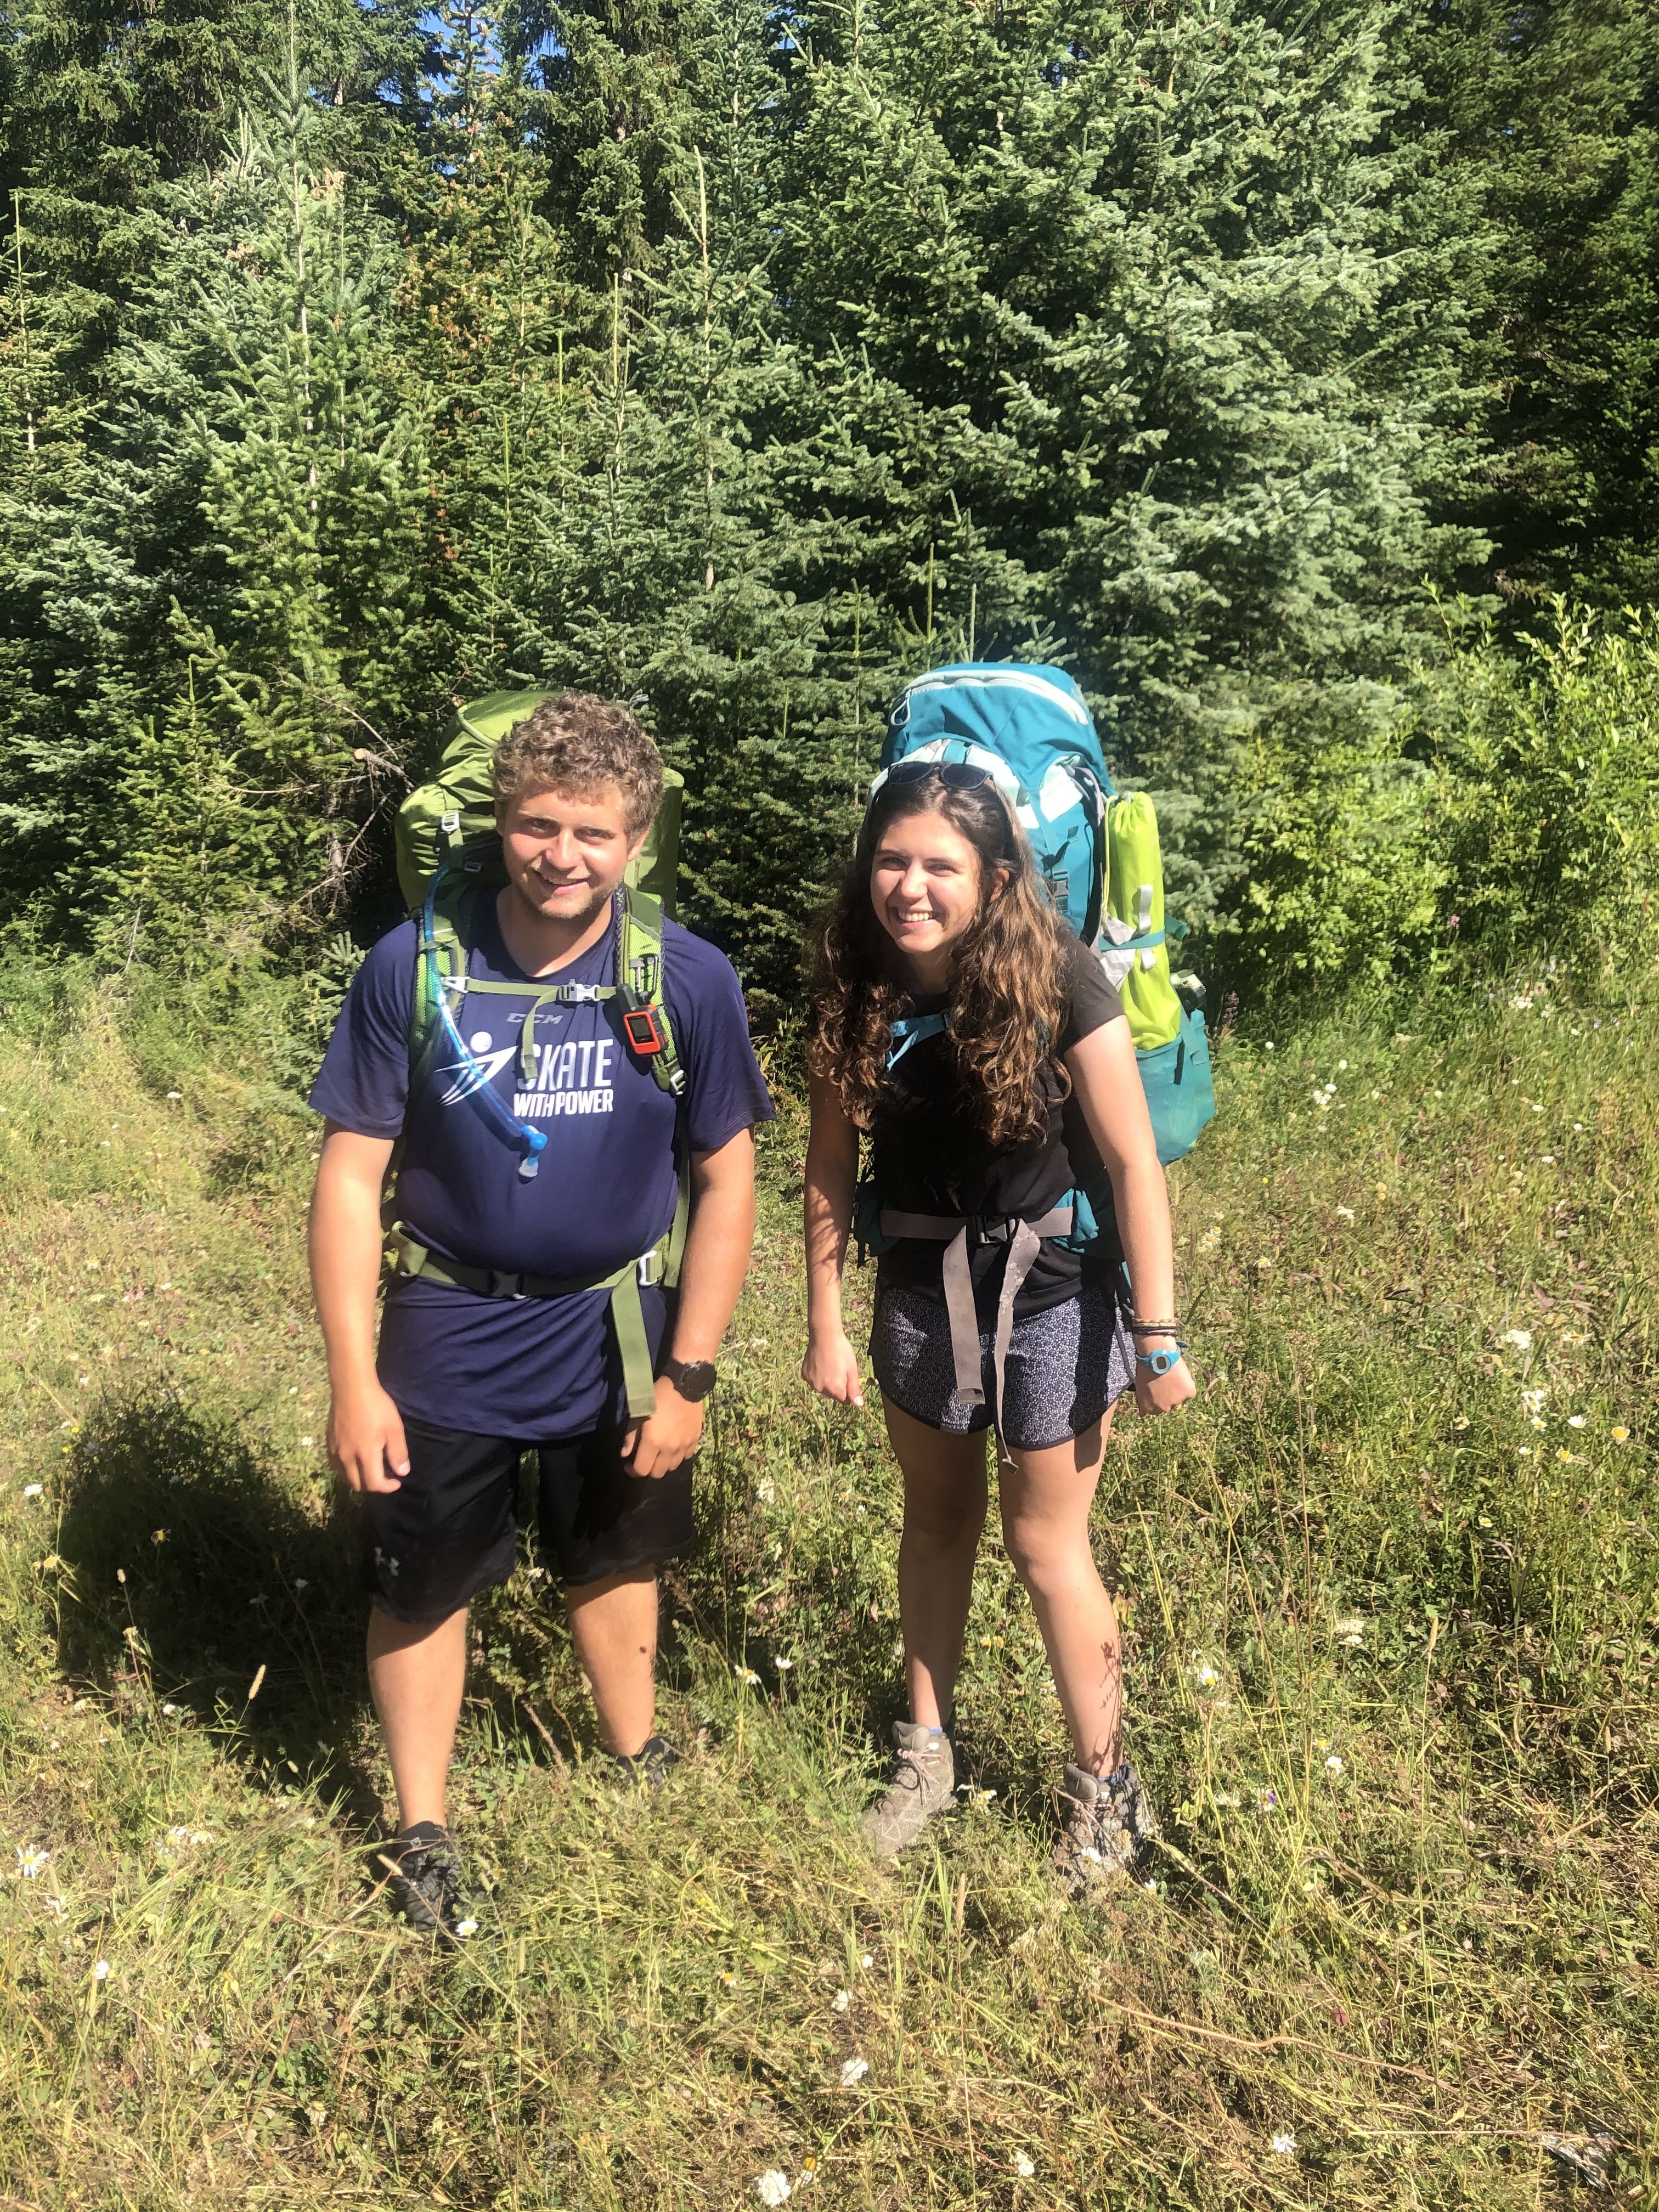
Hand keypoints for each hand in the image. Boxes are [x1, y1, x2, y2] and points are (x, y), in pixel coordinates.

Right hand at [328, 1379, 410, 1493]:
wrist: (351, 1387)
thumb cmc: (376, 1407)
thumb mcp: (394, 1429)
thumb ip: (398, 1453)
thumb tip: (402, 1473)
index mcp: (365, 1455)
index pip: (374, 1484)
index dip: (387, 1487)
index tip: (397, 1481)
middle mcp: (347, 1457)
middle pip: (357, 1484)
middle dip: (372, 1486)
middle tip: (384, 1476)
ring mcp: (335, 1450)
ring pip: (345, 1477)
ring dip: (358, 1479)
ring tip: (370, 1469)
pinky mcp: (329, 1442)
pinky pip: (336, 1465)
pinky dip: (346, 1470)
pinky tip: (355, 1460)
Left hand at [622, 1375, 705, 1479]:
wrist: (684, 1385)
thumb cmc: (656, 1397)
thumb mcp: (637, 1414)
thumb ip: (630, 1437)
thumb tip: (625, 1454)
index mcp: (653, 1442)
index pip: (642, 1470)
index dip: (632, 1471)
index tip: (628, 1465)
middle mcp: (670, 1448)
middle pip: (658, 1473)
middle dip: (648, 1470)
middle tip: (644, 1459)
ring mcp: (684, 1445)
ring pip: (673, 1467)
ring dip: (663, 1464)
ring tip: (659, 1453)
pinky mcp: (695, 1439)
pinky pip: (686, 1456)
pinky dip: (678, 1456)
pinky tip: (674, 1446)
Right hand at [802, 1327, 864, 1405]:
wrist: (824, 1335)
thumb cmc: (841, 1350)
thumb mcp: (852, 1369)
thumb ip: (854, 1389)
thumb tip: (858, 1405)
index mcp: (835, 1389)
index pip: (845, 1400)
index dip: (848, 1389)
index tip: (848, 1376)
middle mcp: (821, 1389)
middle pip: (833, 1394)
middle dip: (838, 1385)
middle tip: (839, 1367)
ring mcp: (811, 1382)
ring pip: (823, 1387)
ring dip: (827, 1380)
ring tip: (830, 1364)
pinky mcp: (805, 1375)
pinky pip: (814, 1380)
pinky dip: (818, 1375)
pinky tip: (821, 1363)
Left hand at [1133, 1350, 1196, 1418]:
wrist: (1157, 1356)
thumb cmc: (1145, 1369)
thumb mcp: (1139, 1388)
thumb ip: (1142, 1402)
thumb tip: (1142, 1415)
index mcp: (1150, 1408)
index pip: (1156, 1410)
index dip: (1159, 1399)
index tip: (1160, 1390)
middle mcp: (1164, 1408)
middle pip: (1170, 1405)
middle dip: (1169, 1395)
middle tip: (1167, 1381)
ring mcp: (1177, 1401)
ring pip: (1181, 1398)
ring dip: (1178, 1390)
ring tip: (1173, 1376)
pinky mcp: (1188, 1393)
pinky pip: (1190, 1392)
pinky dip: (1187, 1385)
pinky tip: (1180, 1375)